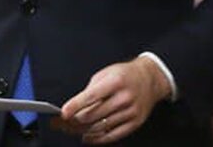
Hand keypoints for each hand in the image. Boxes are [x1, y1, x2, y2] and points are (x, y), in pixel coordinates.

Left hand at [57, 57, 171, 143]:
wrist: (150, 79)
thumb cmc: (125, 75)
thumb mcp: (105, 74)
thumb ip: (90, 90)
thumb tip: (75, 107)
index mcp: (115, 82)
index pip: (91, 97)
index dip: (74, 106)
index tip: (63, 113)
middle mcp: (124, 98)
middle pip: (93, 115)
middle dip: (74, 120)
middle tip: (62, 122)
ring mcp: (131, 112)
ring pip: (100, 127)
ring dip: (82, 130)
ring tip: (70, 129)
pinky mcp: (134, 123)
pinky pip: (112, 135)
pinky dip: (97, 138)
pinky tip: (87, 137)